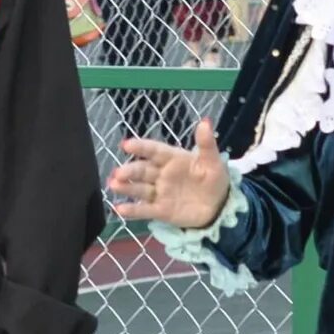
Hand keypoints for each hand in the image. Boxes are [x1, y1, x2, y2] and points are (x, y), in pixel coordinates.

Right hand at [108, 119, 227, 228]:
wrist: (220, 206)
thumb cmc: (214, 179)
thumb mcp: (213, 161)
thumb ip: (206, 144)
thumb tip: (205, 122)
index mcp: (173, 159)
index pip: (154, 150)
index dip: (141, 147)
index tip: (126, 145)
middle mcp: (162, 174)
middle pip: (142, 171)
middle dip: (130, 171)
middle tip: (118, 173)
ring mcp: (160, 193)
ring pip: (140, 189)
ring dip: (126, 187)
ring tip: (114, 185)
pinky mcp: (161, 210)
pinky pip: (144, 210)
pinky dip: (132, 210)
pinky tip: (119, 209)